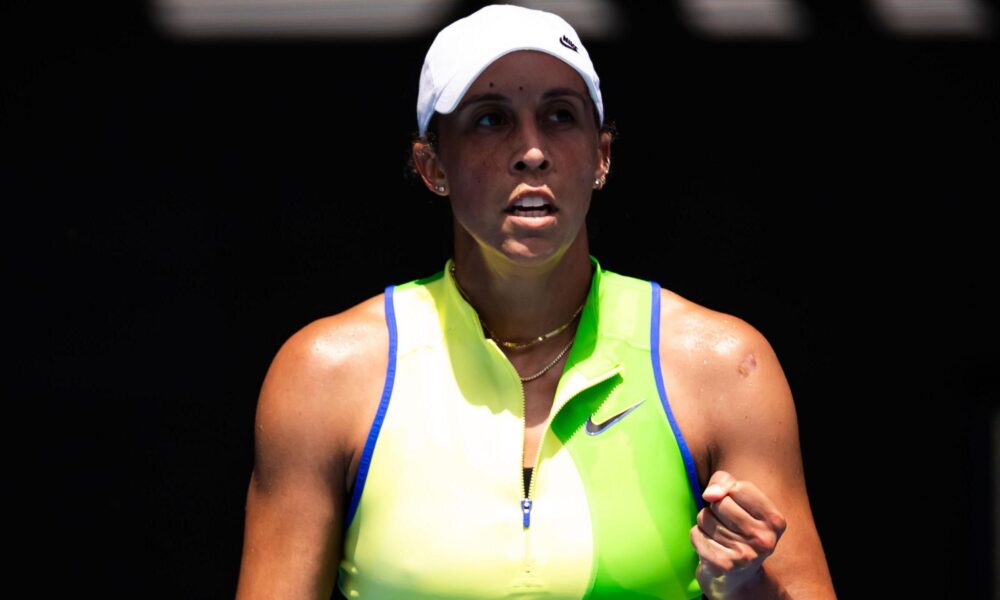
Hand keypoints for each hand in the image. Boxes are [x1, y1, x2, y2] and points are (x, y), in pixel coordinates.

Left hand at [690, 470, 787, 597]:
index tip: (735, 507)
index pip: (738, 487)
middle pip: (720, 503)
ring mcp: (745, 555)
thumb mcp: (739, 499)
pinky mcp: (723, 565)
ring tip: (720, 537)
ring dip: (706, 523)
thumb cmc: (737, 527)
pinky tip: (710, 547)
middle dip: (715, 509)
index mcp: (775, 521)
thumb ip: (725, 482)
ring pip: (705, 517)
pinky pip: (695, 534)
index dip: (728, 493)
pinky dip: (697, 537)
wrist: (738, 575)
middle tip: (726, 525)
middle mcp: (765, 540)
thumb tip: (710, 494)